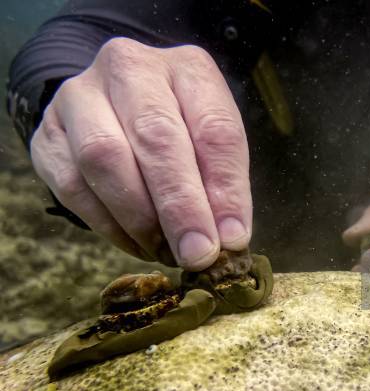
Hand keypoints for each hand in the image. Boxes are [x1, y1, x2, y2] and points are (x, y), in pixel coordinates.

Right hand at [31, 38, 250, 269]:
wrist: (115, 106)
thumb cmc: (178, 127)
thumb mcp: (212, 143)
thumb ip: (223, 183)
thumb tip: (228, 239)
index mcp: (187, 68)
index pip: (214, 128)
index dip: (225, 189)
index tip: (231, 238)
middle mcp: (130, 69)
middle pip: (156, 137)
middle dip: (180, 208)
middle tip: (198, 254)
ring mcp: (80, 96)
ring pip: (104, 158)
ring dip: (140, 219)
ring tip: (167, 251)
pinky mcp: (49, 132)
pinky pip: (72, 184)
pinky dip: (107, 224)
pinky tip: (136, 242)